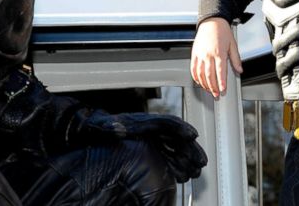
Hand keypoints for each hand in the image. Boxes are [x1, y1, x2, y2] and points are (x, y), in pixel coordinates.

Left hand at [70, 110, 207, 182]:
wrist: (97, 130)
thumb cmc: (101, 127)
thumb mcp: (104, 126)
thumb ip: (111, 127)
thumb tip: (117, 128)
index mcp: (146, 121)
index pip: (168, 122)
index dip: (181, 128)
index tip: (192, 135)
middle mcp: (154, 130)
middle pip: (178, 137)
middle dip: (191, 149)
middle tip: (201, 162)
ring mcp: (155, 139)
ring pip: (177, 148)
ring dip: (188, 159)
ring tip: (196, 172)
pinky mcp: (152, 148)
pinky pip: (169, 156)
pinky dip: (178, 165)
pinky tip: (183, 176)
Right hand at [191, 17, 241, 97]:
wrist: (211, 22)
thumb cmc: (223, 32)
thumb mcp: (233, 44)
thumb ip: (236, 59)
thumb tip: (239, 70)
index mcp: (219, 52)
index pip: (220, 71)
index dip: (221, 82)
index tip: (223, 90)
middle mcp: (208, 54)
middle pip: (209, 75)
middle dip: (213, 87)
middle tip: (216, 94)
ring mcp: (200, 55)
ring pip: (200, 74)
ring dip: (204, 84)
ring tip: (209, 90)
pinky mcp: (194, 54)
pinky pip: (193, 68)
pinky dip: (196, 77)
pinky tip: (200, 82)